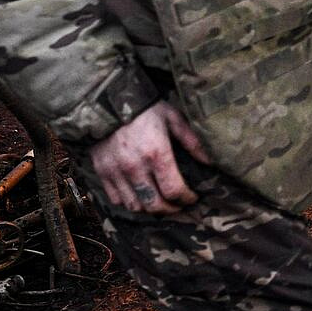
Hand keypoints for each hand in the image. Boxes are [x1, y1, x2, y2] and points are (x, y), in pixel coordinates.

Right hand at [88, 101, 214, 214]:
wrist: (108, 100)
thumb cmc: (145, 109)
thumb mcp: (173, 118)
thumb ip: (192, 141)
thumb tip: (210, 161)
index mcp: (156, 153)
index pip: (174, 190)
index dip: (186, 199)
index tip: (193, 197)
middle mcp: (135, 167)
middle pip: (155, 205)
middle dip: (171, 210)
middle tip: (179, 206)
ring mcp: (116, 172)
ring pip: (135, 206)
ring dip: (150, 209)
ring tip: (161, 202)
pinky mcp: (101, 172)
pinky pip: (116, 199)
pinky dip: (129, 203)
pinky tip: (140, 196)